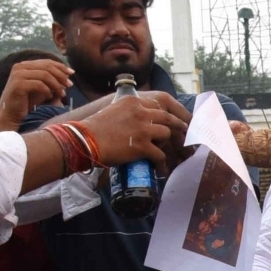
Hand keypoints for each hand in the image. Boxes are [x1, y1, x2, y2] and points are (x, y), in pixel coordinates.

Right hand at [0, 58, 72, 132]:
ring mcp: (18, 75)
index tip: (72, 73)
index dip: (61, 66)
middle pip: (47, 67)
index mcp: (25, 65)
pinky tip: (49, 97)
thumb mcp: (41, 89)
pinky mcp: (18, 84)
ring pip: (45, 75)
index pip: (46, 62)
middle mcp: (20, 67)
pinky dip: (47, 90)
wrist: (10, 115)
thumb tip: (67, 75)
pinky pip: (39, 84)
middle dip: (61, 75)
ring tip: (62, 94)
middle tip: (69, 85)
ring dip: (56, 84)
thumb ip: (51, 80)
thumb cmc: (26, 102)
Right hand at [72, 92, 190, 172]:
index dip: (170, 113)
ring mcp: (143, 128)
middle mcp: (141, 112)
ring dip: (167, 144)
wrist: (85, 140)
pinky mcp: (143, 146)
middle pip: (167, 118)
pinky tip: (160, 169)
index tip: (176, 119)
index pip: (159, 104)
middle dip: (178, 126)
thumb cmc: (94, 128)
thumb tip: (138, 120)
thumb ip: (128, 111)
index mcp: (133, 101)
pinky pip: (160, 155)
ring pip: (166, 134)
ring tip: (167, 153)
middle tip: (185, 133)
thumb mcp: (113, 110)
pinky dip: (161, 164)